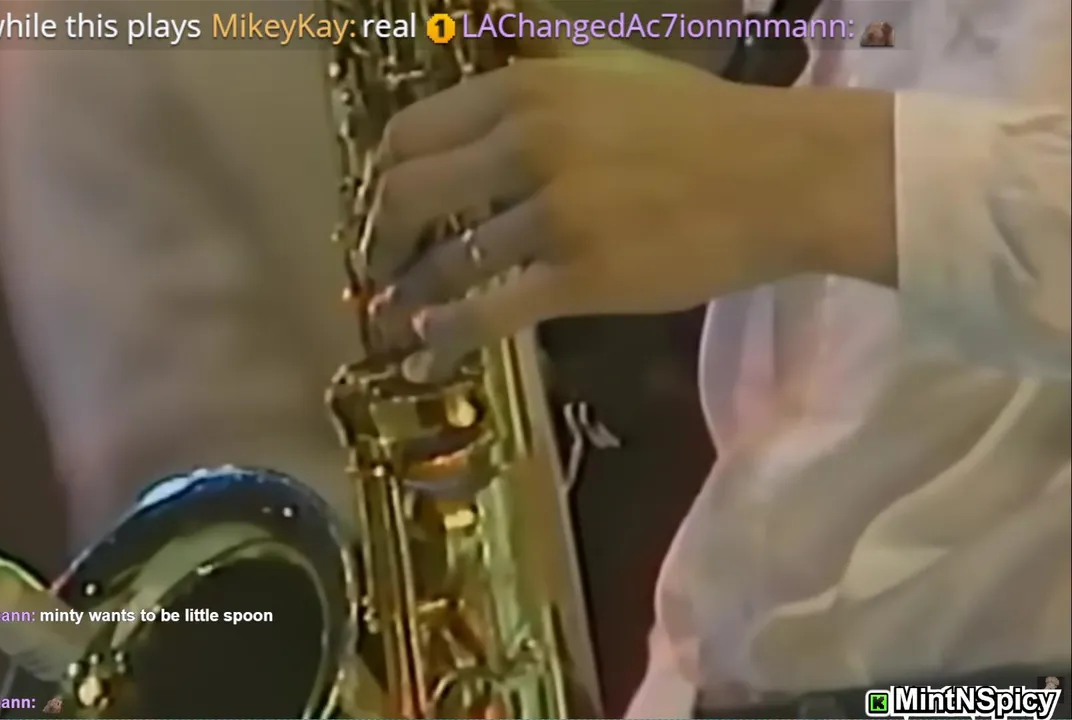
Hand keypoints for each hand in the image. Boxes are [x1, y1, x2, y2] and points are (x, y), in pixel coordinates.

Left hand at [366, 52, 863, 379]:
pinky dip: (448, 338)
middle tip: (378, 267)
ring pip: (445, 263)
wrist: (786, 175)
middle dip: (378, 239)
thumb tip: (493, 57)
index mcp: (524, 90)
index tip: (382, 209)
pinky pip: (490, 314)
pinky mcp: (582, 277)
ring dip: (410, 295)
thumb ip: (542, 67)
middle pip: (406, 196)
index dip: (381, 179)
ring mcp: (552, 214)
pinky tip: (429, 353)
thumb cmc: (703, 121)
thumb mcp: (610, 68)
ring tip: (398, 315)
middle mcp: (525, 144)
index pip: (409, 134)